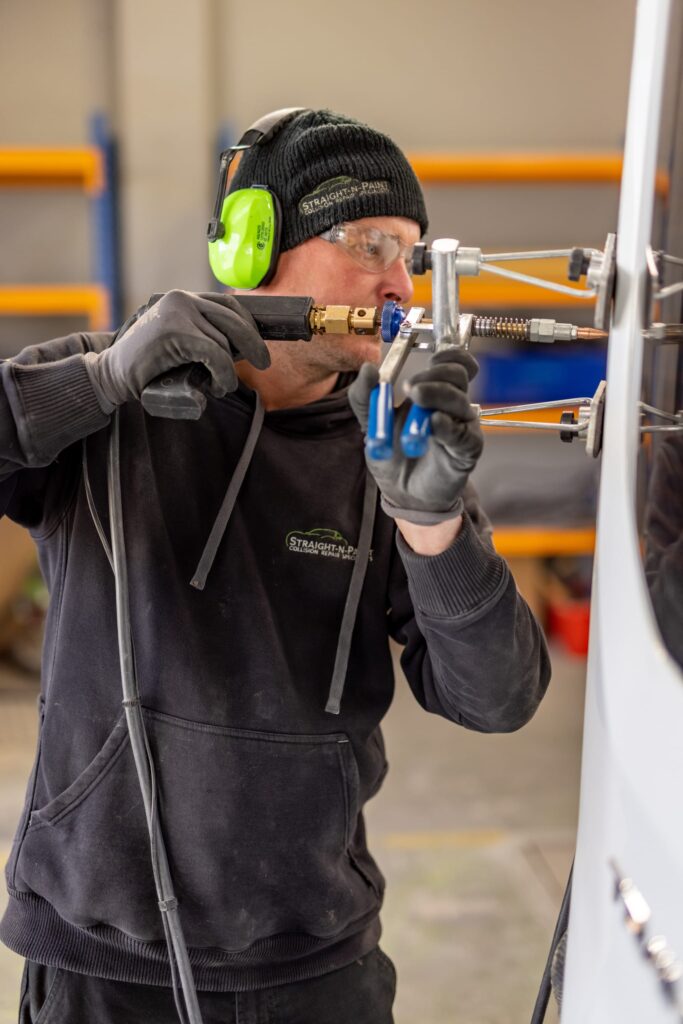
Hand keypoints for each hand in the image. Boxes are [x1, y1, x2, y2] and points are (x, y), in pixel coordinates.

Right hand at [84, 290, 269, 408]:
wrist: (112, 375)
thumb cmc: (149, 366)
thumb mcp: (180, 343)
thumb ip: (204, 335)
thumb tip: (245, 345)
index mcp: (183, 298)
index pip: (228, 304)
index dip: (248, 324)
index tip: (259, 343)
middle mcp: (182, 298)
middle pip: (233, 318)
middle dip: (252, 342)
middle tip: (264, 363)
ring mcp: (178, 313)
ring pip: (225, 342)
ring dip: (229, 370)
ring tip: (221, 386)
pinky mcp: (175, 332)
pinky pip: (215, 354)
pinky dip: (223, 374)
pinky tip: (218, 386)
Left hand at [348, 348, 483, 523]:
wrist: (401, 493)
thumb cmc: (394, 455)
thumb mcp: (371, 423)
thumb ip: (365, 397)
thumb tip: (368, 368)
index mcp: (435, 392)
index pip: (455, 363)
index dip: (449, 355)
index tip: (431, 357)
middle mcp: (453, 405)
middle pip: (458, 375)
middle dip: (434, 375)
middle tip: (411, 388)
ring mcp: (462, 427)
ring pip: (460, 400)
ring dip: (437, 394)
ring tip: (415, 399)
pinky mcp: (467, 451)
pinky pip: (463, 434)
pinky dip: (447, 425)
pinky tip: (434, 424)